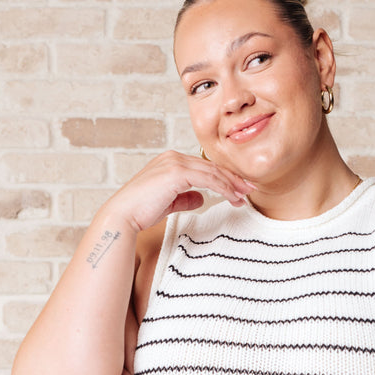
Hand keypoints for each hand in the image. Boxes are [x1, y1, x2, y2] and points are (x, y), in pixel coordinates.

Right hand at [106, 150, 254, 232]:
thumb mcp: (168, 202)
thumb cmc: (141, 211)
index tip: (239, 189)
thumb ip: (185, 197)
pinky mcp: (177, 172)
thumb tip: (201, 198)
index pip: (204, 168)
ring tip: (245, 196)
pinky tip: (233, 197)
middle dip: (233, 179)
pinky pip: (208, 179)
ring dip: (232, 184)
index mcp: (171, 161)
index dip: (224, 178)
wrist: (123, 216)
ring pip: (213, 172)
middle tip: (250, 189)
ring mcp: (175, 163)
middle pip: (211, 167)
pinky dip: (223, 188)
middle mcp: (173, 158)